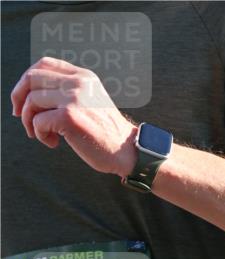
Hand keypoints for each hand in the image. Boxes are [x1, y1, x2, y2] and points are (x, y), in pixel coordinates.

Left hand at [11, 57, 136, 176]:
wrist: (127, 151)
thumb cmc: (106, 133)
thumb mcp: (89, 102)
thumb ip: (68, 92)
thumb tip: (32, 95)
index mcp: (83, 76)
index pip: (44, 64)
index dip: (26, 80)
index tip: (23, 100)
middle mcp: (78, 83)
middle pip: (31, 79)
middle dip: (19, 99)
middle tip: (21, 117)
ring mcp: (73, 99)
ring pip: (31, 101)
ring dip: (29, 121)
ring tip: (41, 135)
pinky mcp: (69, 117)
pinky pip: (38, 121)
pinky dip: (39, 134)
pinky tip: (53, 142)